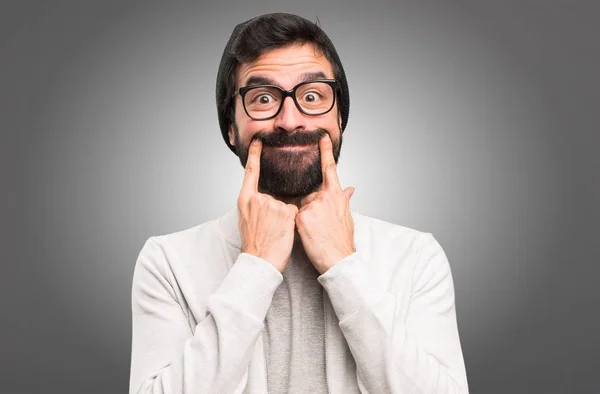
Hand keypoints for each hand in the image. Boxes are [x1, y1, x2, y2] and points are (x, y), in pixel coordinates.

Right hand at [237, 139, 298, 272]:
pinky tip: (284, 232)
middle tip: (269, 228)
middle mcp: (257, 199)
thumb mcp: (247, 221)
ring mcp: (272, 204)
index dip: (255, 156)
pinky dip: (293, 222)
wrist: (260, 263)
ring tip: (275, 232)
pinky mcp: (285, 212)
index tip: (259, 141)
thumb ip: (255, 205)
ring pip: (286, 204)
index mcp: (245, 200)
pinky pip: (294, 212)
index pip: (251, 173)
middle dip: (276, 210)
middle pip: (274, 195)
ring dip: (285, 217)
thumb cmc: (255, 245)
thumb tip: (264, 200)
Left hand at [295, 134, 355, 273]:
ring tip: (315, 234)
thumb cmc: (342, 242)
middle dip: (310, 209)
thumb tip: (351, 188)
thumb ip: (345, 200)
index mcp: (336, 196)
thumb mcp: (347, 218)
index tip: (322, 137)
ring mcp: (312, 206)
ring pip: (300, 207)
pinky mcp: (301, 217)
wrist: (339, 261)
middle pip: (309, 195)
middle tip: (320, 227)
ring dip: (303, 219)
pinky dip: (296, 226)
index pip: (330, 170)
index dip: (326, 152)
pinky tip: (307, 235)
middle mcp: (324, 197)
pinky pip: (293, 217)